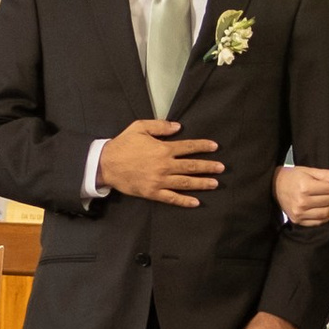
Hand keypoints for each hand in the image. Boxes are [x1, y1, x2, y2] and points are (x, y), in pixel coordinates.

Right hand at [97, 117, 224, 205]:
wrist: (106, 164)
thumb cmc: (123, 144)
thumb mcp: (140, 127)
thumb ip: (160, 126)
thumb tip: (178, 127)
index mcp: (163, 148)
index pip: (188, 147)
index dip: (203, 146)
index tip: (215, 147)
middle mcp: (164, 165)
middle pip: (191, 166)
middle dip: (208, 167)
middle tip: (221, 168)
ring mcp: (159, 181)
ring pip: (185, 183)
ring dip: (202, 183)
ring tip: (215, 183)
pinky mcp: (153, 193)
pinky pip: (172, 198)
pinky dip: (184, 201)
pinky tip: (196, 202)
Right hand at [273, 164, 328, 228]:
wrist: (274, 186)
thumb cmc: (293, 177)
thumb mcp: (309, 171)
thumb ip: (327, 175)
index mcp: (304, 186)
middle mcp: (301, 201)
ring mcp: (299, 213)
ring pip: (326, 213)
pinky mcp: (298, 221)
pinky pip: (319, 222)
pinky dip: (327, 217)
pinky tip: (327, 210)